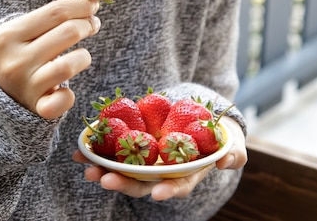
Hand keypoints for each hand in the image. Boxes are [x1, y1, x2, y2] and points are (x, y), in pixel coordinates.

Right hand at [0, 0, 100, 118]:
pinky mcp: (38, 108)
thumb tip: (90, 1)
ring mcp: (26, 86)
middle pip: (68, 32)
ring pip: (70, 64)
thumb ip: (50, 16)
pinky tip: (65, 90)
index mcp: (8, 35)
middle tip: (92, 24)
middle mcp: (15, 61)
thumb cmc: (17, 52)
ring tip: (80, 55)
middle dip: (87, 25)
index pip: (56, 12)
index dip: (81, 5)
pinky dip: (69, 95)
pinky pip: (65, 100)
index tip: (93, 4)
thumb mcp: (19, 31)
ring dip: (83, 56)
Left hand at [72, 116, 247, 200]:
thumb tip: (227, 162)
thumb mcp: (231, 144)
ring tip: (87, 168)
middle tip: (105, 180)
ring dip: (104, 171)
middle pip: (142, 184)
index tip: (157, 194)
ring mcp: (146, 162)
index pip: (177, 186)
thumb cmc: (220, 138)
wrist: (203, 121)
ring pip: (123, 171)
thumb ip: (234, 154)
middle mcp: (162, 173)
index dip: (167, 190)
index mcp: (186, 176)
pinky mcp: (134, 147)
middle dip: (123, 184)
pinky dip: (97, 151)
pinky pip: (113, 151)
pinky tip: (81, 150)